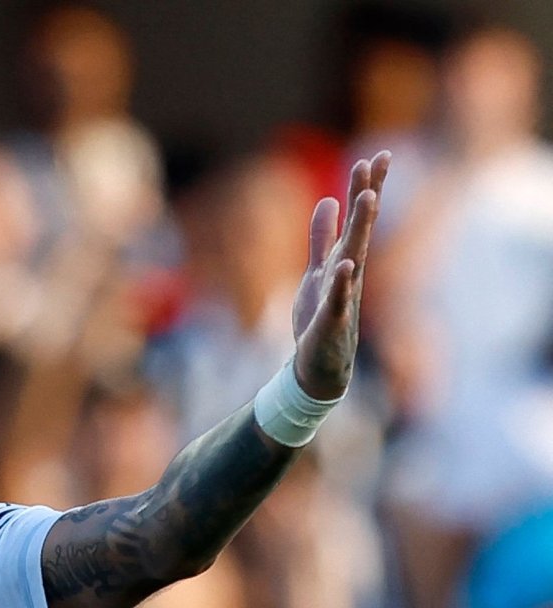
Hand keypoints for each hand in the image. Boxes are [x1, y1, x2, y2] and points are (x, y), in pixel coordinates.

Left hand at [291, 152, 389, 399]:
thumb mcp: (317, 271)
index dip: (364, 187)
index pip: (357, 219)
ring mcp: (343, 296)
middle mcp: (348, 274)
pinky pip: (339, 299)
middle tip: (375, 160)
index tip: (375, 156)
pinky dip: (342, 283)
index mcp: (343, 260)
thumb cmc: (321, 317)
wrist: (318, 367)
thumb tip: (326, 202)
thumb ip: (322, 238)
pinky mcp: (332, 321)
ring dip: (360, 228)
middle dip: (367, 194)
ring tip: (366, 197)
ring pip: (353, 257)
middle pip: (360, 228)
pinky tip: (346, 265)